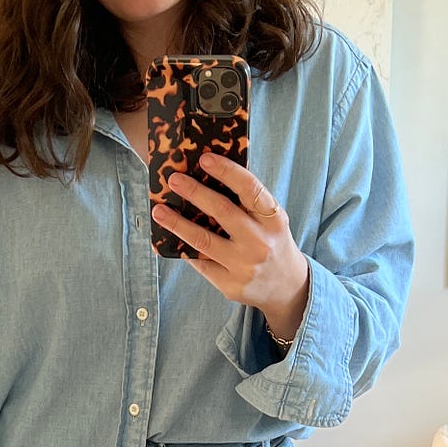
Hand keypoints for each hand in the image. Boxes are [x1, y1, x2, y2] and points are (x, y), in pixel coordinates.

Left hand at [153, 150, 310, 341]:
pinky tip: (167, 238)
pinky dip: (182, 248)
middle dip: (194, 192)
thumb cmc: (272, 243)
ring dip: (177, 223)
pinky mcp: (230, 284)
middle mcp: (260, 243)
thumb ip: (249, 203)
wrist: (287, 287)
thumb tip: (209, 176)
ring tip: (159, 210)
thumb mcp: (272, 221)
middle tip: (173, 179)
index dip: (226, 171)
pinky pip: (200, 263)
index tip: (204, 159)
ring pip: (203, 241)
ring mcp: (244, 266)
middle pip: (222, 212)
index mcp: (273, 220)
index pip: (250, 189)